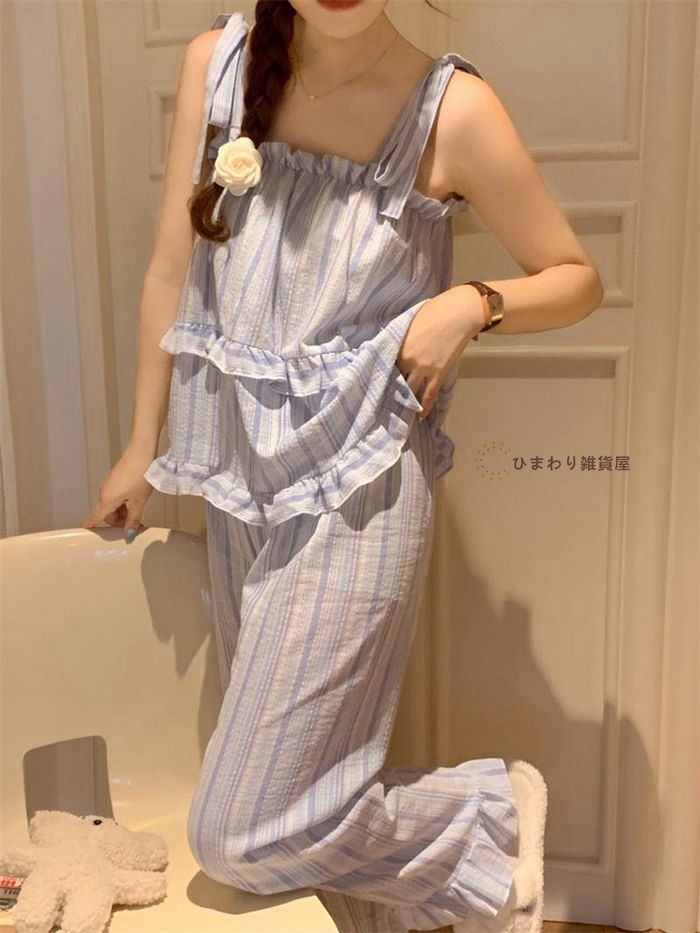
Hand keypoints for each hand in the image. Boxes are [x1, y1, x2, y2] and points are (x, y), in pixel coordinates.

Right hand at [81, 443, 155, 540]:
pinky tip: (136, 499)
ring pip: (113, 506)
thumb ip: (134, 519)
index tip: (84, 535)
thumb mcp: (139, 501)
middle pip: (107, 515)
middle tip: (135, 523)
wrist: (142, 452)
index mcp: (107, 499)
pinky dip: (124, 502)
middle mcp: (104, 493)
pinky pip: (116, 497)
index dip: (90, 527)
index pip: (94, 518)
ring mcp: (109, 486)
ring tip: (138, 509)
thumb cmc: (140, 473)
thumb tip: (129, 534)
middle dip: (120, 521)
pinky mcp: (114, 480)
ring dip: (123, 511)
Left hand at [396, 286, 484, 418]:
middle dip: (392, 392)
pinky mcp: (438, 374)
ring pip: (410, 391)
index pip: (387, 366)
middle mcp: (407, 360)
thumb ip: (402, 337)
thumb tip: (397, 346)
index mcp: (398, 346)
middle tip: (387, 405)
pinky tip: (419, 416)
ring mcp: (423, 368)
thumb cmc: (435, 311)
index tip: (382, 385)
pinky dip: (423, 408)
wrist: (458, 313)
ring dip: (406, 403)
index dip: (386, 376)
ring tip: (402, 414)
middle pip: (396, 381)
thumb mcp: (410, 322)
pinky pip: (428, 395)